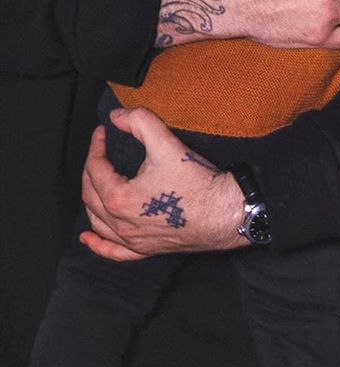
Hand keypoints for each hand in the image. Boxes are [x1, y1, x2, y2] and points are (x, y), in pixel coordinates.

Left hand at [80, 107, 245, 260]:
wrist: (223, 212)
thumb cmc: (196, 182)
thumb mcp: (167, 143)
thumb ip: (140, 122)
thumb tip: (117, 116)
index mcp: (119, 198)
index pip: (95, 169)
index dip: (96, 147)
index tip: (103, 132)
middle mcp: (119, 223)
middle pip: (91, 194)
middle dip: (92, 169)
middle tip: (101, 151)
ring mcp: (131, 240)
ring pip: (98, 221)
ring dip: (92, 200)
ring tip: (96, 181)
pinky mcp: (145, 249)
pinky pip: (113, 250)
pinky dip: (97, 244)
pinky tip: (88, 237)